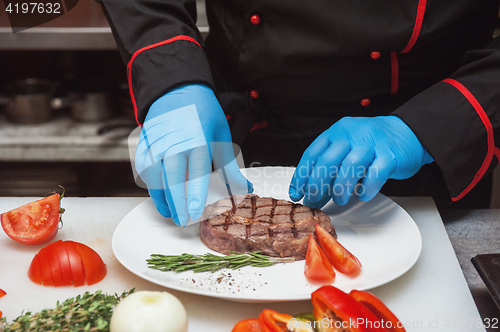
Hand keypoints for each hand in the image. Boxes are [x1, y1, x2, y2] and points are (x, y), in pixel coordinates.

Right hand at [135, 84, 251, 225]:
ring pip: (155, 177)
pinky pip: (143, 167)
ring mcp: (156, 143)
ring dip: (161, 197)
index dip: (195, 196)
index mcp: (197, 141)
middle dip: (177, 203)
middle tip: (182, 221)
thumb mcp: (222, 138)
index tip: (195, 213)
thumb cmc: (203, 113)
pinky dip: (149, 183)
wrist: (180, 90)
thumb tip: (244, 190)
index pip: (196, 174)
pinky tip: (158, 193)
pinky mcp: (145, 142)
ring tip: (170, 212)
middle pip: (172, 180)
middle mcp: (174, 143)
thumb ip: (230, 168)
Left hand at [289, 115, 432, 206]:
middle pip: (328, 162)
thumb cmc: (374, 142)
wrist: (409, 131)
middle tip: (314, 201)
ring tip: (340, 199)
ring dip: (341, 188)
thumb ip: (330, 164)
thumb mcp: (347, 145)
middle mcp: (352, 135)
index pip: (312, 154)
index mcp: (337, 132)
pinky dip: (367, 187)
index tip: (296, 192)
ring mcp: (372, 143)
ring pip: (350, 167)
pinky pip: (375, 174)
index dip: (302, 176)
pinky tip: (363, 194)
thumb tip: (311, 191)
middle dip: (317, 186)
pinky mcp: (390, 155)